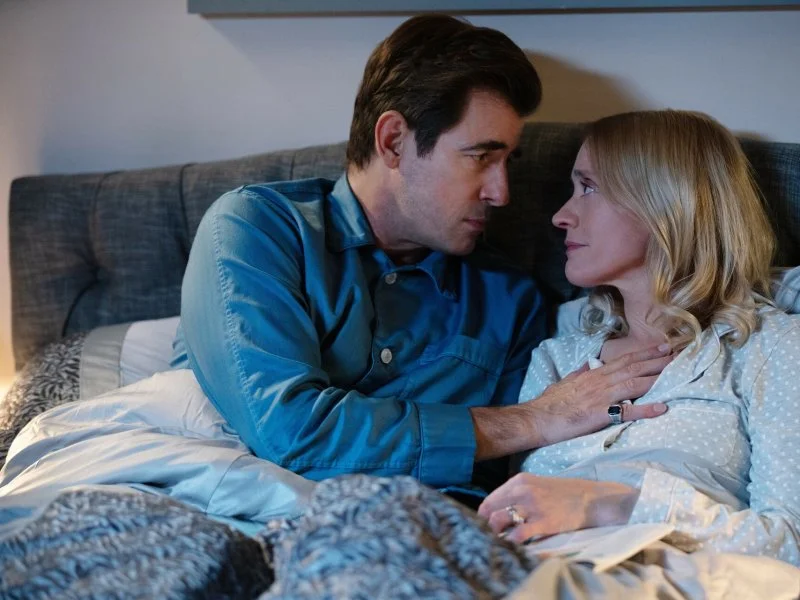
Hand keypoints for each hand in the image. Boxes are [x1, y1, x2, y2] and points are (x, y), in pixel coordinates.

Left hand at [477, 473, 639, 543]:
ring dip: (496, 533)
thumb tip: (497, 511)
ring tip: (501, 540)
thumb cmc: (562, 493)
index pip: (489, 500)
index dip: (484, 516)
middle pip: (490, 511)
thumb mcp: (536, 485)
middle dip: (487, 525)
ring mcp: (532, 506)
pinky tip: (514, 544)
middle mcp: (522, 491)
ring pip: (499, 521)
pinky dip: (512, 540)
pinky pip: (518, 534)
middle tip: (491, 535)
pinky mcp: (544, 521)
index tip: (485, 526)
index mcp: (519, 481)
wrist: (591, 498)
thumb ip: (517, 494)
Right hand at [522, 344, 671, 447]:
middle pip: (633, 368)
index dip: (645, 353)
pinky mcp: (600, 414)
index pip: (624, 360)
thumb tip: (588, 362)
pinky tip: (662, 408)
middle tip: (679, 354)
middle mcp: (600, 382)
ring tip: (676, 374)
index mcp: (593, 375)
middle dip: (657, 361)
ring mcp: (601, 397)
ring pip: (634, 384)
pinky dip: (645, 410)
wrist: (537, 418)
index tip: (662, 348)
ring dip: (656, 378)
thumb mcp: (565, 382)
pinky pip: (627, 412)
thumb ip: (579, 372)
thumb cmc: (550, 403)